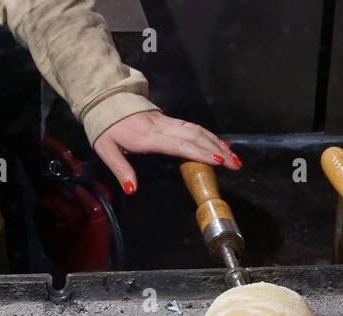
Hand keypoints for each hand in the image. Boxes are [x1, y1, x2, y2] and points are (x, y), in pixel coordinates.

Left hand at [93, 112, 241, 194]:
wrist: (107, 101)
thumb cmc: (107, 128)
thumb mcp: (106, 149)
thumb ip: (121, 169)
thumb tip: (132, 189)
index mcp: (149, 137)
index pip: (179, 145)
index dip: (198, 152)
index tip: (216, 160)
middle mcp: (163, 128)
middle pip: (195, 137)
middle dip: (217, 150)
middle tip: (235, 164)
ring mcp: (169, 123)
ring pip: (198, 131)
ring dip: (218, 144)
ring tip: (234, 157)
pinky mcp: (171, 121)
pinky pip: (194, 128)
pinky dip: (210, 136)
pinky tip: (220, 145)